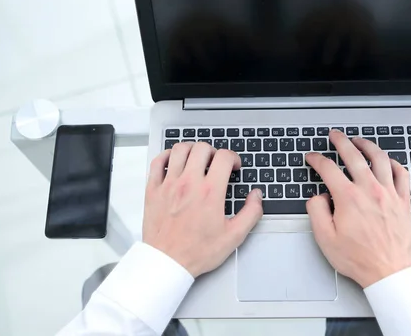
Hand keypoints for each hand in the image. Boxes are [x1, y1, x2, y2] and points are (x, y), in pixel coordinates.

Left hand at [143, 142, 262, 276]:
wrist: (168, 263)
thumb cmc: (197, 252)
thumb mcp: (234, 236)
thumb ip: (251, 213)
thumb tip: (257, 196)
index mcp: (210, 192)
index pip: (224, 157)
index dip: (233, 157)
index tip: (233, 166)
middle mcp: (189, 183)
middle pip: (202, 148)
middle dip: (214, 151)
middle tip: (216, 163)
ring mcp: (169, 184)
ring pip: (180, 150)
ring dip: (192, 149)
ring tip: (197, 159)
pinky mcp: (153, 190)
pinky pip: (158, 162)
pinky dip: (167, 156)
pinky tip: (174, 162)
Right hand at [306, 130, 410, 287]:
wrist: (388, 271)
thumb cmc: (359, 258)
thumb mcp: (325, 238)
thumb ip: (317, 212)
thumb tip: (318, 197)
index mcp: (349, 198)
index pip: (328, 169)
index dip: (317, 160)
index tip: (312, 158)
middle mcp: (369, 190)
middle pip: (354, 155)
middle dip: (341, 142)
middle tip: (335, 136)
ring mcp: (389, 193)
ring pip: (379, 159)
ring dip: (367, 145)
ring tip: (360, 140)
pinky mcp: (403, 201)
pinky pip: (401, 174)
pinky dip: (394, 163)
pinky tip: (388, 161)